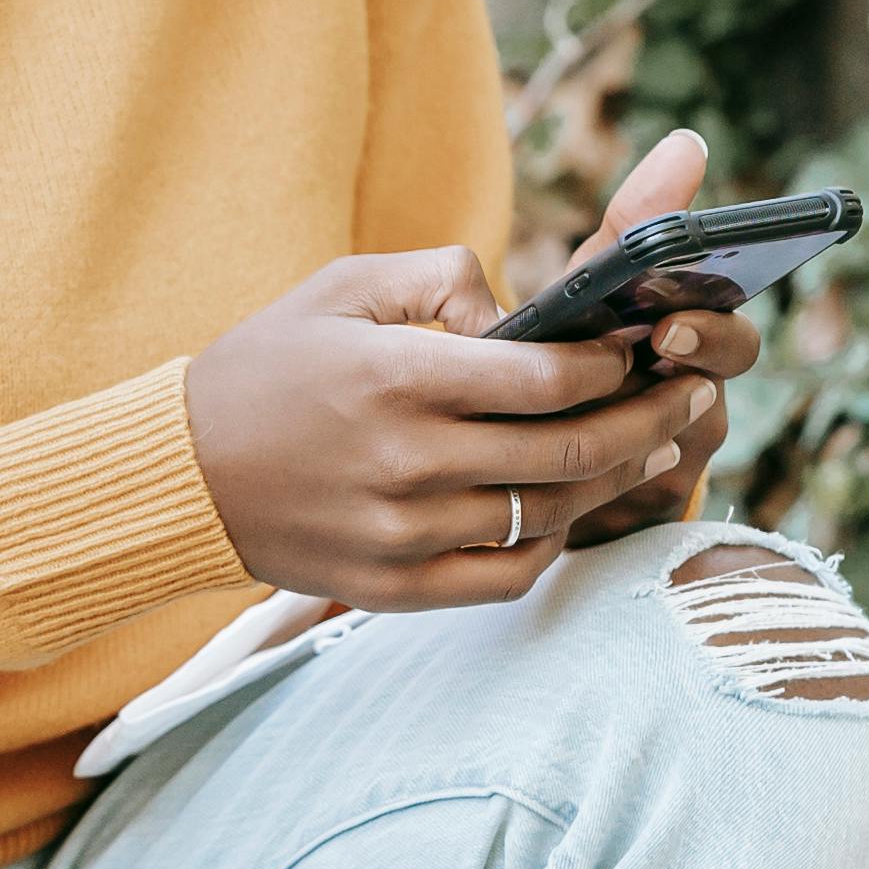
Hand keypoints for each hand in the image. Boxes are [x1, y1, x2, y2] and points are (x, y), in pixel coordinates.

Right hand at [184, 167, 735, 616]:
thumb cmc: (266, 364)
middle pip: (565, 452)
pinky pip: (503, 577)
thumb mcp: (340, 286)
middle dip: (643, 422)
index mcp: (397, 376)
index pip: (544, 376)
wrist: (180, 473)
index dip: (611, 365)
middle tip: (687, 400)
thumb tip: (518, 310)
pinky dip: (549, 546)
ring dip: (611, 484)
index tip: (638, 350)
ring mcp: (402, 533)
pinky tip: (570, 513)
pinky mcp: (391, 588)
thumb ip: (439, 279)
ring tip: (647, 453)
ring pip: (544, 516)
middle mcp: (407, 460)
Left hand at [552, 131, 762, 545]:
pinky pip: (646, 486)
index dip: (716, 319)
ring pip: (691, 430)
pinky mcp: (647, 493)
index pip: (731, 315)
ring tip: (612, 396)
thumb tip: (690, 141)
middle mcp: (700, 384)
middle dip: (703, 350)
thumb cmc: (575, 339)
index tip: (679, 312)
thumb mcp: (595, 278)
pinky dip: (616, 467)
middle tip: (663, 339)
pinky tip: (577, 453)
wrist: (534, 438)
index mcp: (692, 325)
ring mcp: (680, 442)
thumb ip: (636, 222)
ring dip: (654, 412)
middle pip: (727, 368)